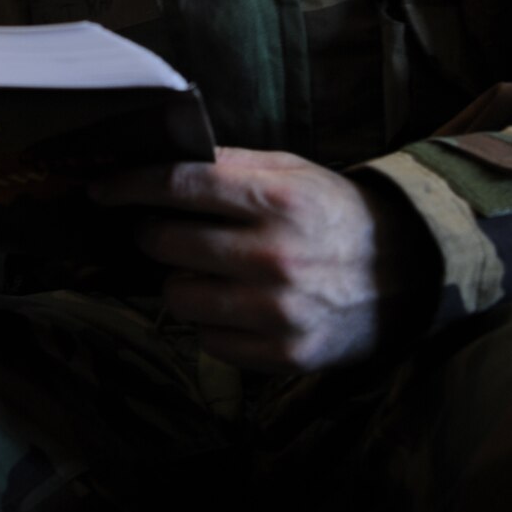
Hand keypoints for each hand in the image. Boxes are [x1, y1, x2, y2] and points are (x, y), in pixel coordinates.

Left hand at [92, 147, 435, 372]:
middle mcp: (274, 256)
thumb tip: (164, 157)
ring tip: (209, 272)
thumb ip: (231, 164)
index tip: (100, 189)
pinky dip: (211, 323)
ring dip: (181, 282)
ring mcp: (278, 310)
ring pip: (177, 296)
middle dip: (153, 234)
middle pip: (166, 243)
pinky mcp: (283, 354)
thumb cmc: (337, 216)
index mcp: (278, 200)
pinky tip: (237, 306)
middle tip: (164, 231)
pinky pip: (207, 340)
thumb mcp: (295, 172)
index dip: (129, 185)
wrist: (411, 276)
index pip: (180, 185)